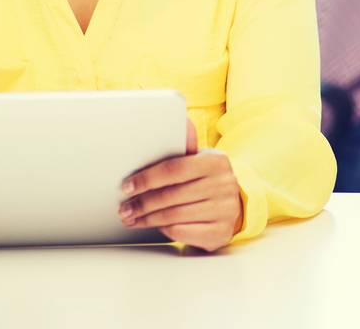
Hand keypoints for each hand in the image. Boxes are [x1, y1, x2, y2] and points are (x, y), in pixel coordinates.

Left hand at [119, 119, 243, 251]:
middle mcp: (223, 185)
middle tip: (124, 208)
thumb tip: (171, 128)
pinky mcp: (221, 232)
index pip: (174, 169)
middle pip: (171, 195)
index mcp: (215, 161)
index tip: (127, 186)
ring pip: (174, 216)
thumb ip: (184, 149)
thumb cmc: (208, 180)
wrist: (236, 205)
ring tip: (132, 218)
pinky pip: (183, 232)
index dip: (147, 178)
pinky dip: (164, 230)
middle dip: (142, 203)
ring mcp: (224, 210)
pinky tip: (154, 226)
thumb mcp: (200, 161)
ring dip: (147, 219)